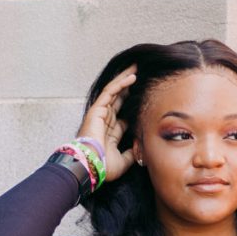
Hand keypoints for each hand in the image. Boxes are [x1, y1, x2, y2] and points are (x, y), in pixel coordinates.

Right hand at [75, 63, 137, 182]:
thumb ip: (132, 154)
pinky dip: (121, 83)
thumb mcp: (123, 161)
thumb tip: (140, 150)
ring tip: (136, 68)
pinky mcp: (97, 109)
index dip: (132, 106)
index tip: (144, 98)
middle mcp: (104, 122)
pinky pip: (110, 92)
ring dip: (125, 79)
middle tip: (140, 76)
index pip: (122, 116)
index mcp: (109, 133)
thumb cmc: (103, 167)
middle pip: (118, 100)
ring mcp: (100, 114)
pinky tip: (132, 77)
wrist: (92, 166)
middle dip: (128, 88)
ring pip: (114, 92)